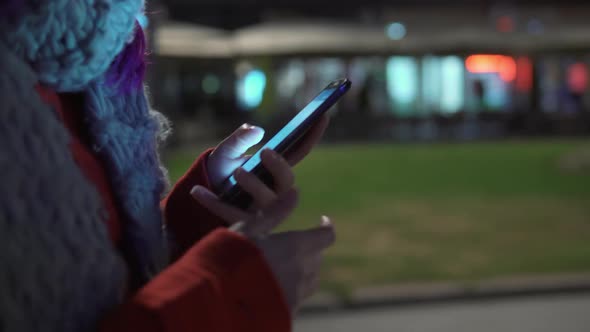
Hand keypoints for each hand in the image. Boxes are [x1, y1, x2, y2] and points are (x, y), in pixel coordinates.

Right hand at [190, 188, 335, 312]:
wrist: (217, 299)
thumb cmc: (231, 257)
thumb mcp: (250, 228)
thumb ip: (274, 212)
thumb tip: (294, 191)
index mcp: (296, 247)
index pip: (325, 236)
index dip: (326, 228)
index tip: (321, 221)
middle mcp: (302, 271)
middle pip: (317, 258)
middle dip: (311, 249)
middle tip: (294, 244)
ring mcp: (295, 295)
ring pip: (309, 281)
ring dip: (303, 271)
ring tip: (284, 266)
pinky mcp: (286, 312)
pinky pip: (296, 299)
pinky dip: (290, 290)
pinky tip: (273, 287)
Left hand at [207, 116, 329, 207]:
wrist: (204, 193)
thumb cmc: (222, 170)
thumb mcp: (227, 151)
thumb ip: (240, 139)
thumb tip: (255, 130)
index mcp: (275, 169)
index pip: (299, 152)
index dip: (311, 135)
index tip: (321, 115)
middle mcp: (273, 190)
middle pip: (288, 182)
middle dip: (280, 168)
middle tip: (265, 151)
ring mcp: (260, 208)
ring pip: (266, 201)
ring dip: (254, 185)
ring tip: (237, 172)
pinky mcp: (242, 222)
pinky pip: (232, 214)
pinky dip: (214, 203)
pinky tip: (197, 191)